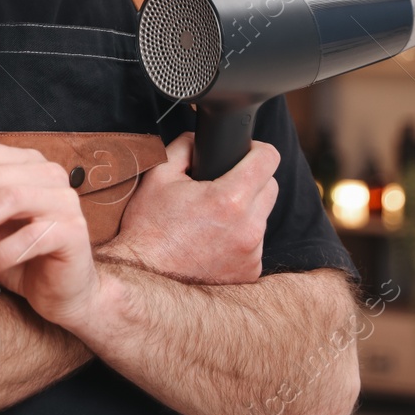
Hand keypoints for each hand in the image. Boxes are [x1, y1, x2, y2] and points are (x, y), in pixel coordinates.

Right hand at [96, 131, 278, 284]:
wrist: (143, 275)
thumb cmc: (148, 227)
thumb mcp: (158, 176)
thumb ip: (184, 146)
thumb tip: (199, 139)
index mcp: (229, 199)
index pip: (268, 159)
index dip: (257, 149)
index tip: (247, 152)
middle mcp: (249, 228)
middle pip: (270, 187)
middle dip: (251, 181)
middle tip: (222, 186)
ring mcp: (252, 253)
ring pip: (262, 217)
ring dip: (245, 212)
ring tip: (212, 219)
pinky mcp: (250, 272)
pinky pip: (255, 244)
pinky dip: (239, 239)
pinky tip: (214, 242)